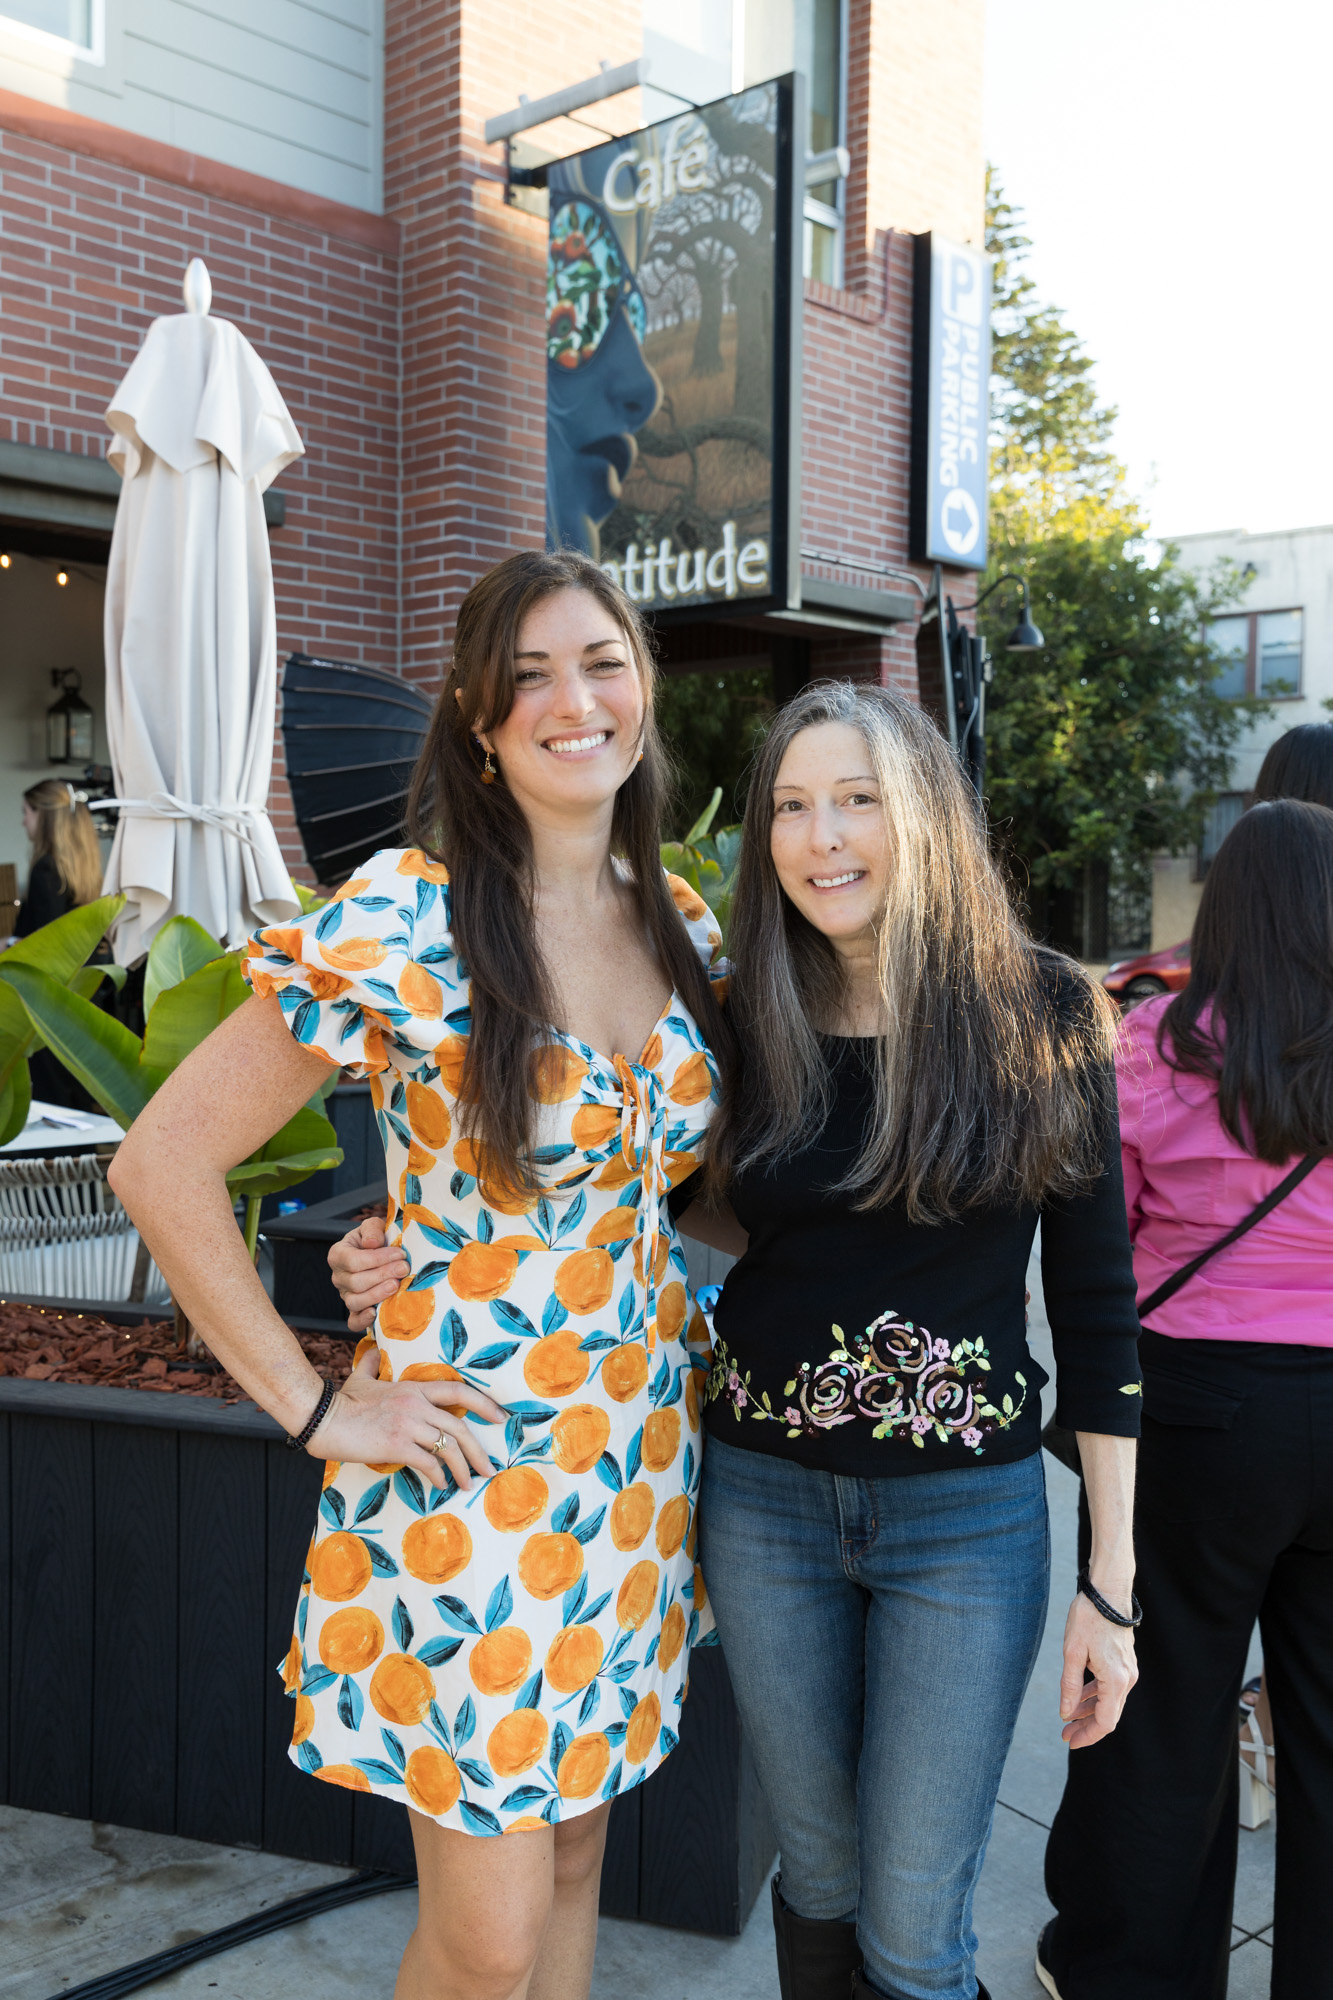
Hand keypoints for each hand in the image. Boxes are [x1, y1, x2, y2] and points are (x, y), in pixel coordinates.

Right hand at [313, 1346, 506, 1491]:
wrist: (323, 1418)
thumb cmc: (342, 1402)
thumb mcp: (361, 1378)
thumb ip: (371, 1365)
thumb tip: (371, 1351)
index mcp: (414, 1388)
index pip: (458, 1391)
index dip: (483, 1403)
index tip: (500, 1416)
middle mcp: (416, 1405)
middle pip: (459, 1426)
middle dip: (478, 1450)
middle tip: (488, 1468)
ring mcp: (408, 1425)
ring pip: (448, 1447)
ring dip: (461, 1468)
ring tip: (468, 1483)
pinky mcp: (397, 1445)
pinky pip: (428, 1462)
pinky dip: (437, 1476)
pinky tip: (440, 1485)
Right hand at [328, 1214, 408, 1330]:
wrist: (378, 1254)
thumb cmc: (375, 1239)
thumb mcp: (372, 1226)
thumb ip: (372, 1229)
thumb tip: (372, 1243)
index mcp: (338, 1255)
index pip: (353, 1260)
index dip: (377, 1258)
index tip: (400, 1254)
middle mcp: (338, 1277)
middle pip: (356, 1282)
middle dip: (382, 1275)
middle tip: (404, 1269)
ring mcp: (345, 1296)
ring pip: (355, 1301)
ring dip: (377, 1294)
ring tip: (396, 1285)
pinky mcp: (355, 1311)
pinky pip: (353, 1322)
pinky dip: (363, 1320)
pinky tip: (376, 1313)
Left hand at [1059, 1586, 1137, 1747]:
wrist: (1108, 1592)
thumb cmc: (1089, 1618)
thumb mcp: (1072, 1652)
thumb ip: (1071, 1685)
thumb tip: (1066, 1712)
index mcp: (1115, 1680)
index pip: (1105, 1722)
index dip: (1088, 1735)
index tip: (1069, 1741)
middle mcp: (1126, 1679)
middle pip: (1108, 1716)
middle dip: (1086, 1727)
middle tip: (1064, 1733)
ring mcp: (1127, 1671)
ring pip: (1109, 1702)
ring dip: (1089, 1711)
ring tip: (1068, 1717)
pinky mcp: (1124, 1663)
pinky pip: (1110, 1688)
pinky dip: (1095, 1696)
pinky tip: (1080, 1698)